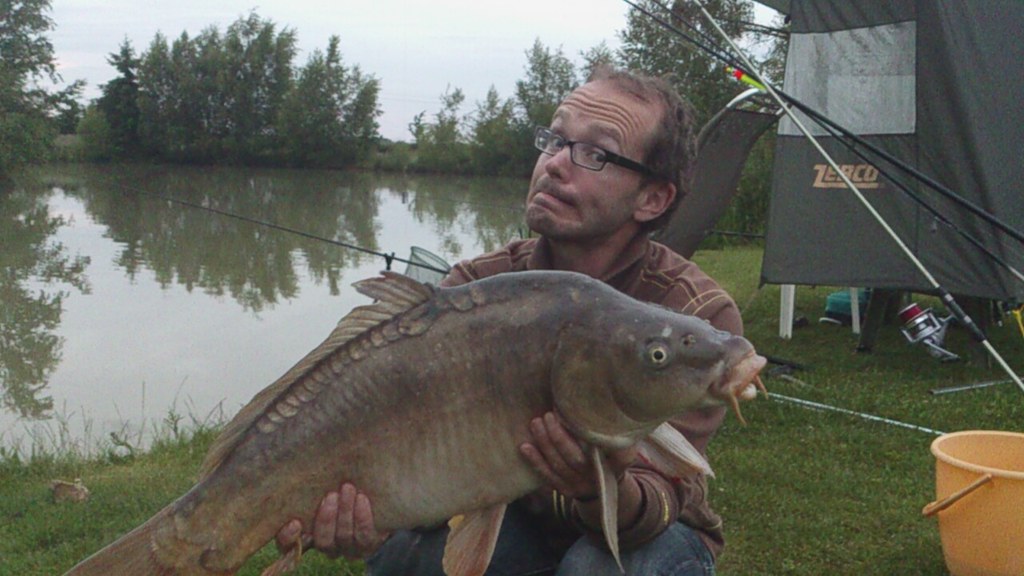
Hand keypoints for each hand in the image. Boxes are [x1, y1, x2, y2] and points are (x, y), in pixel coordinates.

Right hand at [275, 483, 389, 559]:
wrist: (378, 495)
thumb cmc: (341, 482)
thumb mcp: (324, 480)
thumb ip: (311, 476)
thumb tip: (292, 442)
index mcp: (307, 532)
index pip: (287, 545)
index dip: (287, 539)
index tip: (295, 522)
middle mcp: (327, 543)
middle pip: (322, 541)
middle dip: (326, 519)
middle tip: (331, 495)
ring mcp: (348, 547)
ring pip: (343, 538)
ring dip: (345, 513)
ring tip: (348, 489)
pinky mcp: (368, 545)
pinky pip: (365, 537)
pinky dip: (362, 518)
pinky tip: (362, 498)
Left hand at [518, 412, 636, 499]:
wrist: (605, 480)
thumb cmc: (610, 448)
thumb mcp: (622, 438)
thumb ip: (612, 424)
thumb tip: (596, 400)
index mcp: (620, 462)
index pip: (611, 451)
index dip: (598, 437)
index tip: (578, 417)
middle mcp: (601, 477)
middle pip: (577, 459)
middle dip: (559, 437)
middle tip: (548, 416)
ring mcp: (583, 486)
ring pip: (560, 466)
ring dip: (545, 444)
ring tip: (536, 423)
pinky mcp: (568, 491)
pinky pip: (549, 477)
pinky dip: (536, 462)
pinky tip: (525, 447)